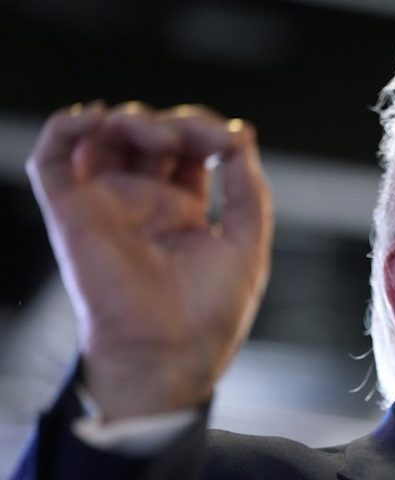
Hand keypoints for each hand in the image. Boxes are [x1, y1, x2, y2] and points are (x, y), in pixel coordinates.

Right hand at [27, 101, 272, 419]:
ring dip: (132, 118)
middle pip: (150, 133)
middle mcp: (143, 201)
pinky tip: (96, 117)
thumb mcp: (247, 242)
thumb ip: (247, 190)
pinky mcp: (71, 210)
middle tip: (196, 139)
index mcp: (183, 209)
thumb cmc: (209, 311)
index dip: (209, 130)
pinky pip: (53, 157)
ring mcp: (106, 203)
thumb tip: (241, 137)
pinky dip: (68, 125)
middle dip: (177, 122)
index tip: (233, 141)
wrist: (170, 352)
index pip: (189, 147)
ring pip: (105, 135)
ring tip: (159, 137)